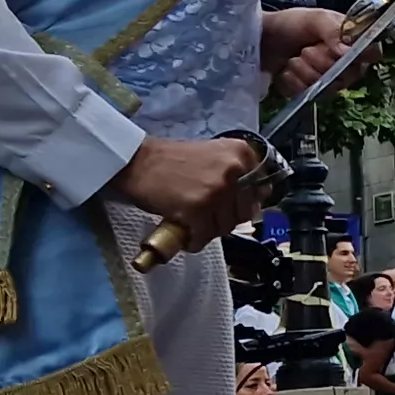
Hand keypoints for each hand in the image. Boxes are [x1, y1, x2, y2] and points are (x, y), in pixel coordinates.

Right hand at [105, 135, 265, 235]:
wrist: (135, 161)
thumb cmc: (171, 162)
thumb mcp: (213, 157)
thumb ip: (236, 174)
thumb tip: (259, 201)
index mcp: (241, 153)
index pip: (259, 191)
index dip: (241, 203)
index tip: (227, 206)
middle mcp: (234, 169)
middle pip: (243, 212)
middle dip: (223, 219)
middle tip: (203, 215)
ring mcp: (217, 189)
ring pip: (225, 227)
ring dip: (208, 230)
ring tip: (191, 221)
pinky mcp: (198, 208)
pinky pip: (204, 237)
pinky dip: (193, 240)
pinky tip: (183, 231)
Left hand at [261, 5, 366, 99]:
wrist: (262, 38)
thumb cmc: (290, 24)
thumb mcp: (314, 18)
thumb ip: (333, 30)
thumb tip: (348, 51)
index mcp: (353, 42)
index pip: (372, 54)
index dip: (358, 55)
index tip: (338, 51)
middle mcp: (346, 63)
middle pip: (347, 74)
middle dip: (321, 62)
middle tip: (307, 50)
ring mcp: (329, 81)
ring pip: (327, 87)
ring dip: (304, 71)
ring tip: (294, 58)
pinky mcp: (310, 93)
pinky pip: (307, 94)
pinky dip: (293, 81)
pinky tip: (287, 69)